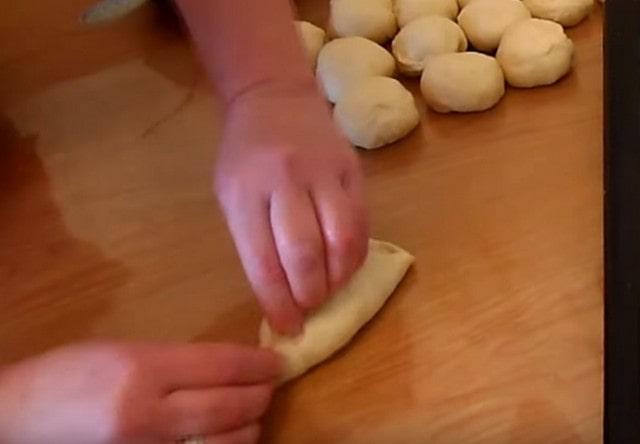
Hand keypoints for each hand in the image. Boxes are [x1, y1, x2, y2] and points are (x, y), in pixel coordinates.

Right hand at [0, 342, 279, 443]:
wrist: (19, 421)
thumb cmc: (69, 375)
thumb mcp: (125, 351)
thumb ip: (177, 360)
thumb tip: (227, 366)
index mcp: (144, 371)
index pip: (223, 366)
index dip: (258, 364)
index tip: (275, 362)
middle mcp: (150, 415)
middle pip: (232, 406)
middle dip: (260, 394)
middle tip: (268, 385)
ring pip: (227, 443)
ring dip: (249, 426)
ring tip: (249, 412)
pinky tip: (227, 436)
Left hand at [215, 80, 368, 334]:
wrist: (275, 97)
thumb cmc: (244, 155)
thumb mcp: (230, 195)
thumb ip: (252, 241)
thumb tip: (280, 295)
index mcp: (245, 192)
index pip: (263, 261)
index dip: (278, 303)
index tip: (287, 327)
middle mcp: (286, 181)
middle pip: (305, 252)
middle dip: (310, 294)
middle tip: (309, 309)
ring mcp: (324, 173)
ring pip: (342, 238)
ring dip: (339, 278)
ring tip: (330, 291)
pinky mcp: (352, 170)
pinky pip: (362, 222)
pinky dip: (356, 254)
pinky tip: (346, 266)